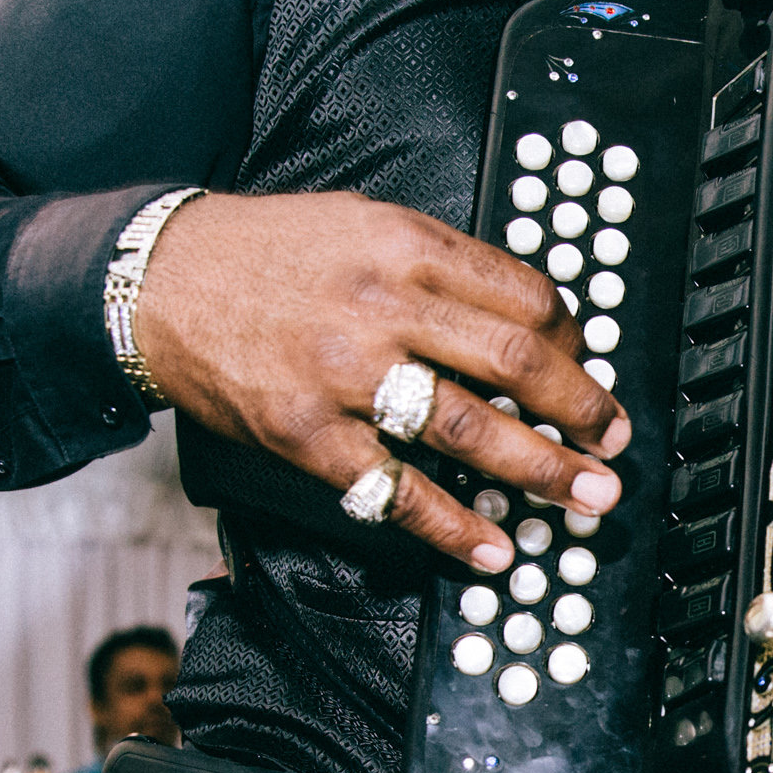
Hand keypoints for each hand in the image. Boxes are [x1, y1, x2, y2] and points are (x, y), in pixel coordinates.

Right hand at [134, 191, 632, 574]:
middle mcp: (380, 307)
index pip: (521, 296)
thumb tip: (524, 318)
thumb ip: (438, 263)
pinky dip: (452, 528)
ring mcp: (344, 375)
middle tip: (614, 440)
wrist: (158, 280)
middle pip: (512, 361)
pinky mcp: (308, 435)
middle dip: (580, 408)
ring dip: (541, 470)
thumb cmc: (265, 252)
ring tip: (586, 496)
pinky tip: (493, 550)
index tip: (586, 365)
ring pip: (467, 428)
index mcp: (403, 245)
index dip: (572, 338)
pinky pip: (396, 491)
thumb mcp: (360, 222)